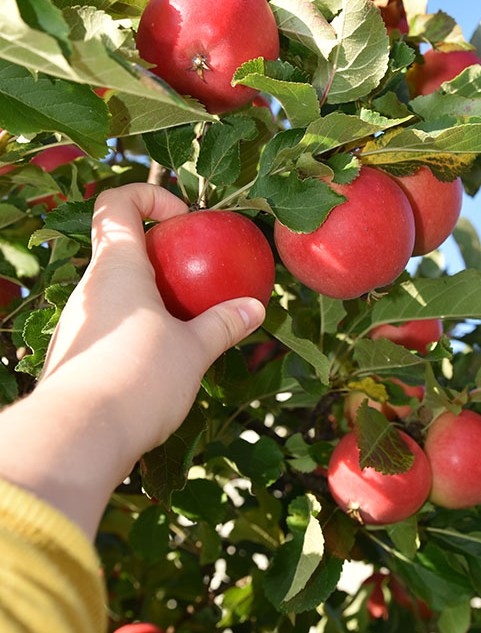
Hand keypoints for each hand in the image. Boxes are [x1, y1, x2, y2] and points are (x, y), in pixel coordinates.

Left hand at [0, 183, 265, 535]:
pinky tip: (160, 364)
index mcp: (117, 267)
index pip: (118, 202)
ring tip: (185, 328)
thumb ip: (223, 324)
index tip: (184, 220)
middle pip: (121, 249)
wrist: (78, 437)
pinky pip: (109, 327)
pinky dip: (136, 331)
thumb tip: (255, 309)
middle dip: (162, 259)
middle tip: (198, 282)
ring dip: (151, 300)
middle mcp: (89, 287)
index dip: (150, 195)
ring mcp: (77, 322)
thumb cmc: (139, 379)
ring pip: (116, 293)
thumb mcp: (194, 351)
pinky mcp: (74, 356)